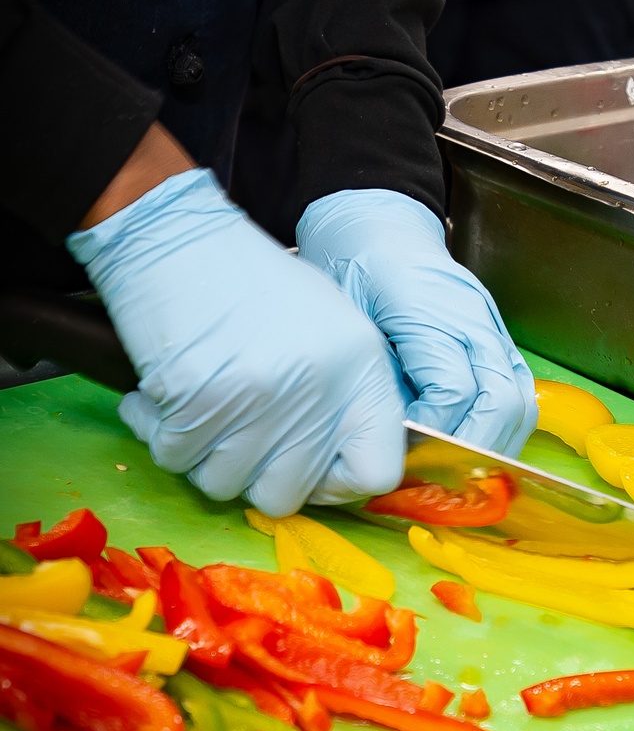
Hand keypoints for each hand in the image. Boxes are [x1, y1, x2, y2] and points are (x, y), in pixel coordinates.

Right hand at [67, 170, 404, 515]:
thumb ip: (343, 397)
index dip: (338, 484)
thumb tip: (340, 467)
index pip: (376, 470)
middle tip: (236, 434)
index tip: (310, 469)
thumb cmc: (246, 279)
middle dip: (255, 474)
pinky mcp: (200, 399)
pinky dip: (160, 433)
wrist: (175, 236)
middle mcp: (319, 388)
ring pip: (226, 484)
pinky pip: (175, 458)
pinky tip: (163, 396)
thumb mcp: (326, 325)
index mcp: (360, 366)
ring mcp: (260, 397)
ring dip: (203, 454)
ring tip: (200, 404)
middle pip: (290, 494)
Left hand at [297, 189, 536, 455]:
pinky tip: (468, 444)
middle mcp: (475, 318)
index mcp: (431, 306)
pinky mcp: (499, 341)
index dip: (432, 430)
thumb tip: (389, 438)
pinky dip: (501, 428)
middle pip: (502, 401)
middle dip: (471, 449)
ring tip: (452, 468)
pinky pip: (518, 394)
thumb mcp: (347, 314)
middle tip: (431, 472)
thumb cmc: (355, 266)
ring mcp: (493, 329)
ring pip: (520, 402)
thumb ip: (374, 373)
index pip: (454, 388)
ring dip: (493, 445)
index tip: (399, 449)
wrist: (378, 226)